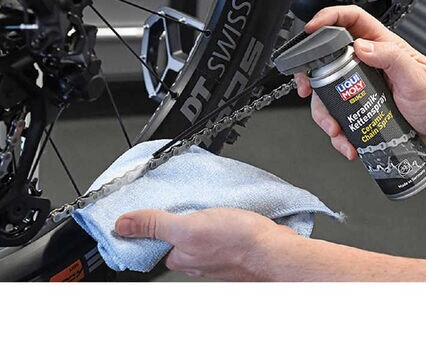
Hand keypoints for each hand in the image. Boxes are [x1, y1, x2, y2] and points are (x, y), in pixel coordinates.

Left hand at [115, 207, 298, 280]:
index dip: (146, 222)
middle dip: (173, 214)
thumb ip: (155, 225)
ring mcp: (213, 250)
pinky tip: (217, 205)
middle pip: (173, 233)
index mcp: (180, 256)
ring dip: (194, 213)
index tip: (146, 204)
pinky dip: (211, 215)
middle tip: (177, 195)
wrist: (275, 248)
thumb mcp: (189, 228)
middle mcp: (194, 257)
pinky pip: (212, 226)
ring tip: (198, 198)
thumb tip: (122, 225)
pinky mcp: (229, 241)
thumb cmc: (238, 243)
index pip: (152, 240)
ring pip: (194, 229)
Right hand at [295, 5, 425, 159]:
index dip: (327, 18)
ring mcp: (357, 86)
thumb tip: (361, 47)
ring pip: (325, 93)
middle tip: (307, 90)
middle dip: (310, 76)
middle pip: (325, 60)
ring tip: (336, 130)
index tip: (311, 30)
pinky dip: (335, 132)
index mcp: (380, 45)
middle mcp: (364, 63)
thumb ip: (391, 57)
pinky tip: (346, 141)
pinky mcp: (356, 107)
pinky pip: (336, 116)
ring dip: (323, 114)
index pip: (349, 20)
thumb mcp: (416, 76)